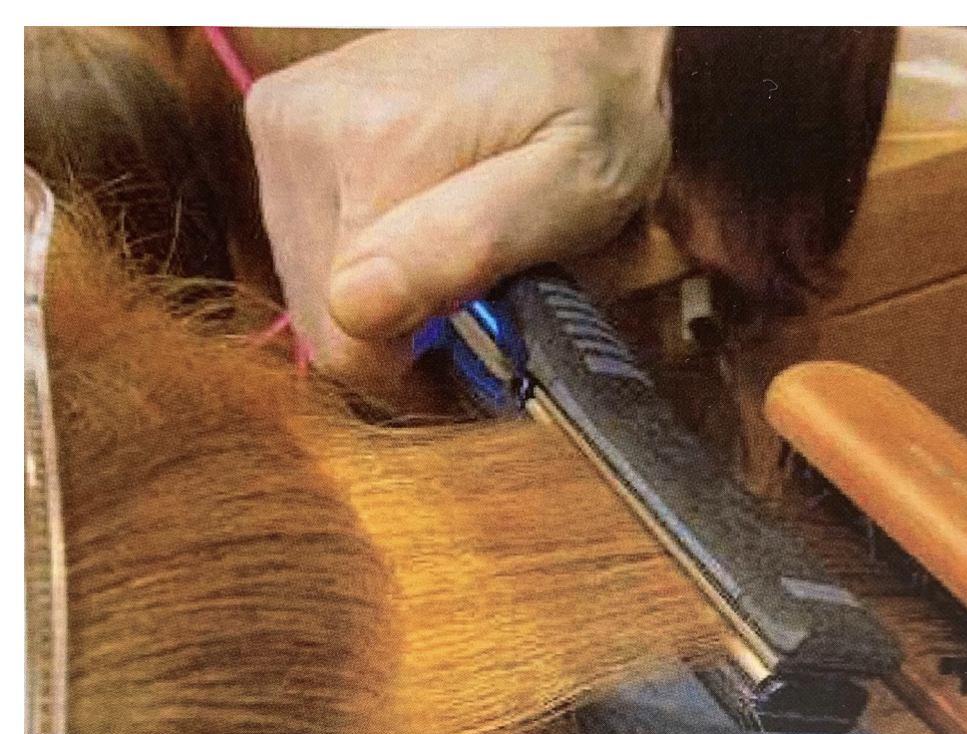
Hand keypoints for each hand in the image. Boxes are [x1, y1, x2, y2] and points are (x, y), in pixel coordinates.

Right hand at [245, 28, 670, 384]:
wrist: (570, 18)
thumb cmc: (596, 103)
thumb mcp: (577, 184)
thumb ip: (473, 244)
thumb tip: (356, 306)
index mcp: (374, 153)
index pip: (348, 343)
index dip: (418, 377)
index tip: (479, 357)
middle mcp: (305, 135)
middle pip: (322, 320)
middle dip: (402, 335)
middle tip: (480, 304)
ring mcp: (285, 129)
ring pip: (310, 290)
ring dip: (385, 300)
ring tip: (456, 258)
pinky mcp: (284, 129)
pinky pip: (305, 245)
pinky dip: (366, 261)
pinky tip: (419, 232)